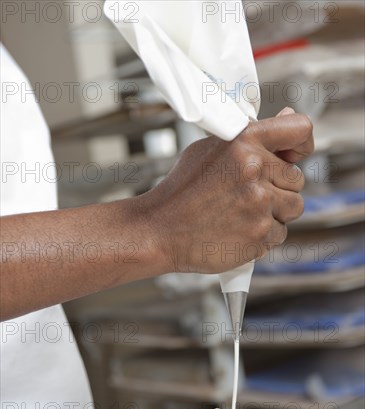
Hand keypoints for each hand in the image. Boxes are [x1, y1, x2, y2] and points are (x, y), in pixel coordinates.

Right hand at [140, 111, 313, 273]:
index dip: (303, 143)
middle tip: (247, 195)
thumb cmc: (181, 191)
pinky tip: (237, 231)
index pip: (299, 130)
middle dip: (278, 188)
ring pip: (293, 208)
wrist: (159, 231)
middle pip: (296, 179)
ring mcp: (259, 206)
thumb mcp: (209, 150)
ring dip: (275, 213)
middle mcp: (255, 171)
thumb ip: (251, 137)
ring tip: (242, 214)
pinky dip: (263, 236)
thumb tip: (288, 118)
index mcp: (243, 143)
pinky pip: (279, 235)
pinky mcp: (259, 236)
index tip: (296, 154)